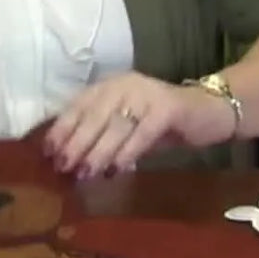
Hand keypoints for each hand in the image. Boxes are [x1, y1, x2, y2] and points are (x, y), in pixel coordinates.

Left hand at [43, 73, 232, 179]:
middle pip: (93, 115)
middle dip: (76, 143)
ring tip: (84, 173)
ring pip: (115, 125)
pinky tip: (116, 170)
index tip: (48, 152)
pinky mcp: (167, 108)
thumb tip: (71, 161)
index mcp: (110, 86)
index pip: (78, 105)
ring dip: (98, 152)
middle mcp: (125, 84)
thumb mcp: (127, 126)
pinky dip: (127, 153)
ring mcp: (147, 94)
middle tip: (63, 168)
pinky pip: (142, 133)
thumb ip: (102, 136)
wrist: (210, 111)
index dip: (62, 128)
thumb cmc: (162, 123)